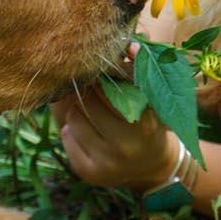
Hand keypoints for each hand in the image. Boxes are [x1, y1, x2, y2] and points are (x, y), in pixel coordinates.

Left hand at [51, 81, 176, 191]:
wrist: (153, 167)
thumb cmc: (149, 121)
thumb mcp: (152, 97)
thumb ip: (141, 69)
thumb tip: (132, 46)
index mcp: (145, 123)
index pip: (111, 88)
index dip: (102, 77)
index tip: (101, 72)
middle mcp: (127, 146)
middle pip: (89, 102)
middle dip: (88, 93)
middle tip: (92, 90)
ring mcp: (107, 163)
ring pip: (74, 119)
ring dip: (77, 110)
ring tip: (90, 110)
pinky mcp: (89, 173)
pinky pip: (67, 138)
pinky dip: (71, 130)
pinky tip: (86, 130)